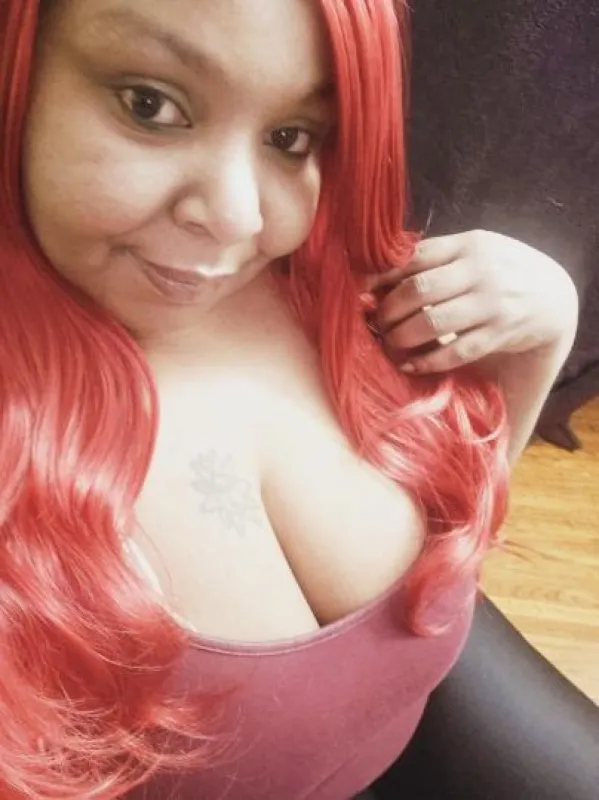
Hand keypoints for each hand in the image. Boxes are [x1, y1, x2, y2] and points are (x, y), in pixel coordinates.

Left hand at [362, 230, 578, 373]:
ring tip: (388, 342)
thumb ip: (433, 260)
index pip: (415, 257)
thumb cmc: (498, 271)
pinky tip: (409, 363)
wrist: (551, 296)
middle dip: (388, 309)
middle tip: (375, 321)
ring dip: (401, 336)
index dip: (381, 275)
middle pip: (419, 290)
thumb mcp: (472, 253)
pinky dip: (427, 361)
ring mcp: (492, 304)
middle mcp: (481, 271)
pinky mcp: (500, 334)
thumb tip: (377, 279)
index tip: (360, 290)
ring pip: (433, 322)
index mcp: (469, 244)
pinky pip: (456, 352)